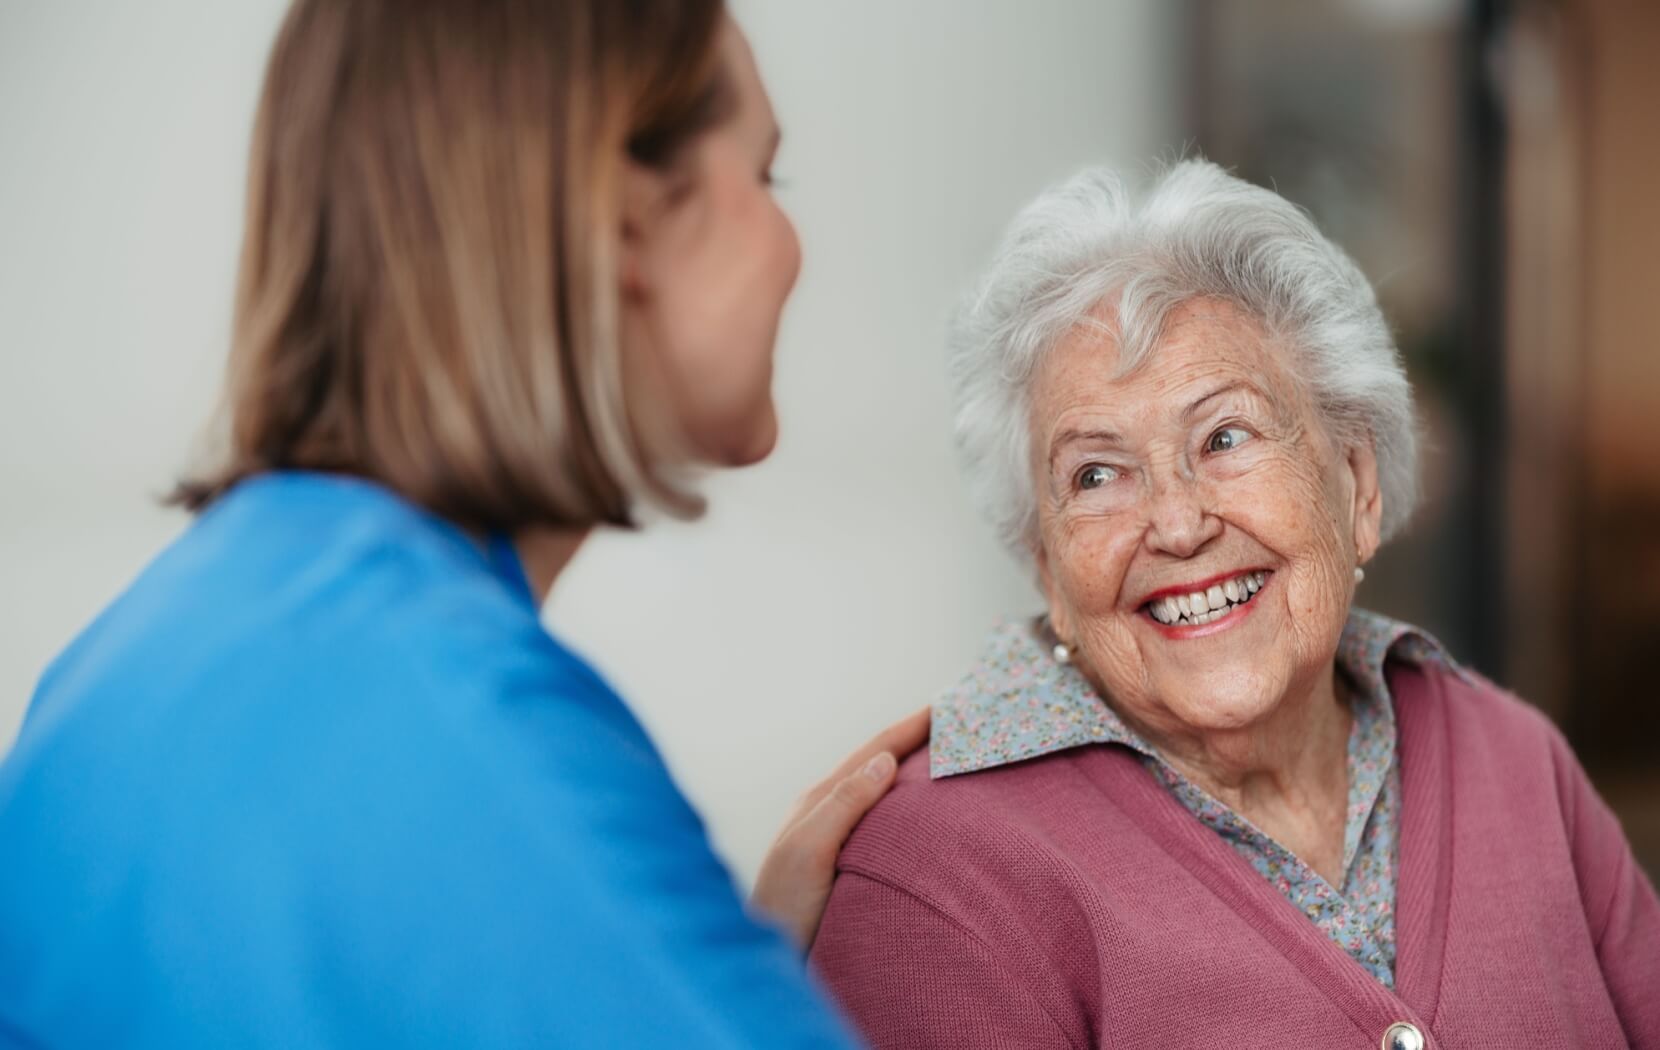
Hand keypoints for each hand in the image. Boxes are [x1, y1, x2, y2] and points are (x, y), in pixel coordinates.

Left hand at [749, 706, 930, 951]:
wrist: (765, 963)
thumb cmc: (783, 910)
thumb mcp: (809, 851)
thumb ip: (843, 805)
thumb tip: (884, 760)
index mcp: (820, 801)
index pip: (874, 751)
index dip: (911, 726)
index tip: (948, 704)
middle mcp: (829, 813)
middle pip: (880, 764)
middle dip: (917, 740)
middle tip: (958, 721)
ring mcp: (837, 838)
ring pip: (882, 792)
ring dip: (914, 770)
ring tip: (948, 756)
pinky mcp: (846, 865)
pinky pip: (885, 821)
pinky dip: (909, 806)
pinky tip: (925, 814)